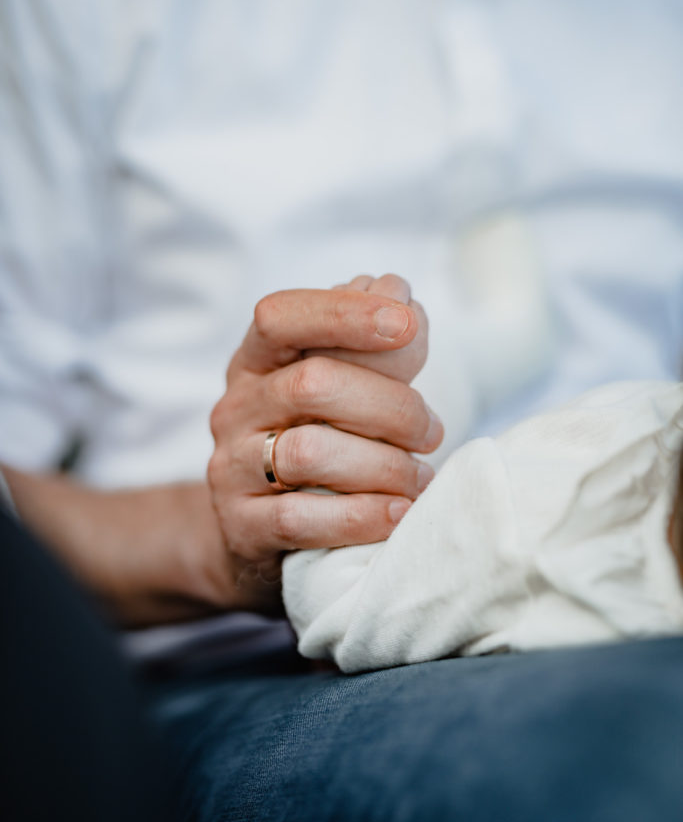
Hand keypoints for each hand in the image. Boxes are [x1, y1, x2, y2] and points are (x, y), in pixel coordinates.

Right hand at [208, 278, 442, 602]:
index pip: (280, 315)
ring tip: (419, 478)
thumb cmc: (322, 443)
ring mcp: (231, 468)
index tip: (407, 323)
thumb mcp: (345, 387)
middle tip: (431, 431)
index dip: (344, 313)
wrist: (266, 532)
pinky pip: (301, 518)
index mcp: (256, 361)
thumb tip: (395, 289)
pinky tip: (399, 512)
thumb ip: (373, 342)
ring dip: (385, 465)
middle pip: (311, 384)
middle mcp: (234, 408)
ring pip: (308, 453)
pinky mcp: (240, 526)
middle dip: (391, 406)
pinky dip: (363, 515)